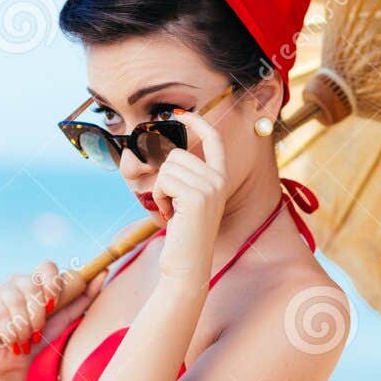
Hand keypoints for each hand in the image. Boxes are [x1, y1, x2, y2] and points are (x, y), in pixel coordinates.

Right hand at [0, 262, 107, 380]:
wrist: (24, 366)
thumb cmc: (46, 340)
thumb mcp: (69, 318)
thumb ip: (85, 295)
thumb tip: (104, 271)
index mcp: (39, 281)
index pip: (47, 266)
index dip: (51, 283)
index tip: (54, 305)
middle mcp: (19, 281)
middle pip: (31, 284)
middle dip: (37, 314)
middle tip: (37, 333)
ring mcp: (0, 291)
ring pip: (15, 299)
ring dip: (24, 326)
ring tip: (25, 339)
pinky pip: (0, 312)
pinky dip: (10, 331)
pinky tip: (12, 341)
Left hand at [150, 107, 227, 285]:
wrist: (187, 266)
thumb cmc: (182, 235)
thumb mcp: (187, 201)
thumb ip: (185, 177)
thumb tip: (167, 150)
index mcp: (220, 179)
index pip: (213, 140)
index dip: (198, 124)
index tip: (180, 114)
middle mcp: (219, 180)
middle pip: (178, 154)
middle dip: (164, 177)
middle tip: (171, 204)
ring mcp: (210, 187)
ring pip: (168, 167)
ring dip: (161, 189)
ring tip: (172, 210)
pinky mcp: (197, 196)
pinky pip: (164, 180)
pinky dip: (159, 196)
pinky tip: (170, 214)